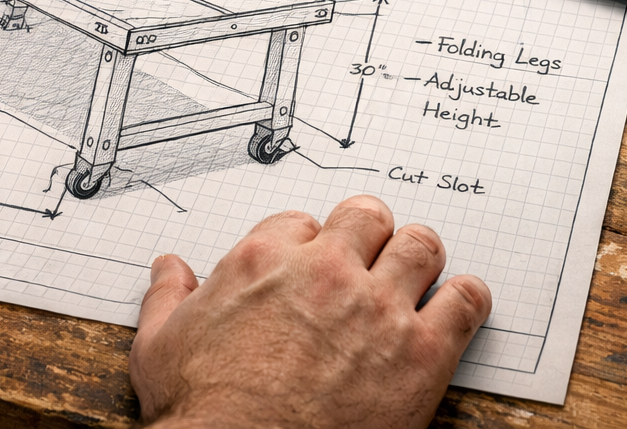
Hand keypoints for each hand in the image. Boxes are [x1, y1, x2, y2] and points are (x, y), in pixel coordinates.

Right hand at [130, 194, 491, 428]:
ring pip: (421, 245)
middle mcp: (326, 273)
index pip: (302, 222)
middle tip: (369, 262)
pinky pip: (466, 301)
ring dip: (419, 259)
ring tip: (416, 278)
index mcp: (264, 261)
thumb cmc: (203, 413)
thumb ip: (167, 298)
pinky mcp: (420, 353)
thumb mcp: (159, 347)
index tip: (312, 267)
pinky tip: (455, 310)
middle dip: (370, 236)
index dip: (310, 246)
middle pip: (368, 217)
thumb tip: (167, 269)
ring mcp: (377, 309)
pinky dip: (466, 301)